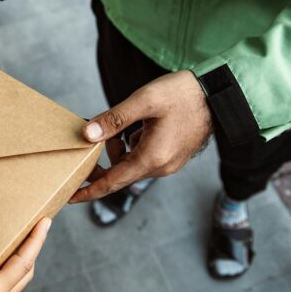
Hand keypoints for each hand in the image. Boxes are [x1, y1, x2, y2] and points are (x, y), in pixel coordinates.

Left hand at [70, 70, 211, 202]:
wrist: (220, 95)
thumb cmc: (183, 94)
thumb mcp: (144, 101)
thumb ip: (114, 119)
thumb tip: (87, 134)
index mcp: (151, 158)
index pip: (112, 182)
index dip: (89, 190)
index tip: (70, 197)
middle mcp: (160, 167)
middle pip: (119, 174)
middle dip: (101, 162)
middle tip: (88, 144)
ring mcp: (168, 164)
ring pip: (130, 164)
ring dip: (118, 150)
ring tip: (117, 128)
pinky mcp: (172, 156)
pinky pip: (143, 158)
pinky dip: (132, 147)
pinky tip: (135, 128)